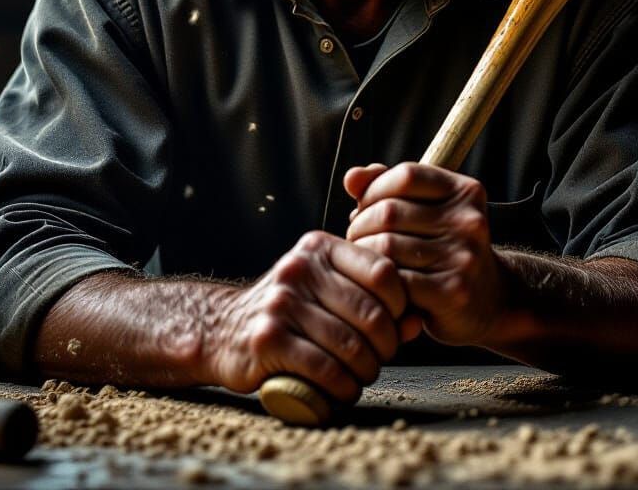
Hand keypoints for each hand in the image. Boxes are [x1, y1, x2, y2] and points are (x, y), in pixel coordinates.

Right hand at [210, 230, 410, 403]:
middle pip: (370, 312)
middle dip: (386, 345)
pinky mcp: (268, 338)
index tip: (397, 324)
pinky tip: (343, 390)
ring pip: (350, 344)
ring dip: (367, 370)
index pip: (382, 271)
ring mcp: (282, 302)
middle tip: (382, 358)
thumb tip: (415, 322)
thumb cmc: (289, 311)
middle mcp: (300, 268)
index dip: (400, 302)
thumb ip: (371, 300)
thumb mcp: (326, 292)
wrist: (222, 329)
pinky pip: (324, 368)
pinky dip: (343, 386)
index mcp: (320, 248)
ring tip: (363, 376)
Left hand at [344, 162, 504, 346]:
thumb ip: (386, 187)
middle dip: (361, 225)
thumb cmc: (442, 248)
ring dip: (364, 253)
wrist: (488, 301)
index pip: (406, 175)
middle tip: (356, 239)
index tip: (364, 207)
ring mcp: (463, 256)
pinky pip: (396, 279)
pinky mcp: (452, 291)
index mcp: (465, 192)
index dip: (374, 190)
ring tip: (364, 259)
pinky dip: (379, 280)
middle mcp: (469, 221)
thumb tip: (351, 178)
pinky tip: (379, 282)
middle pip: (390, 211)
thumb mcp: (425, 210)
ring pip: (387, 245)